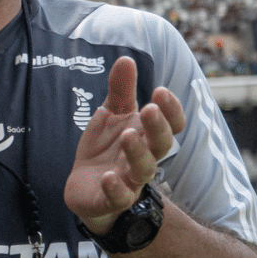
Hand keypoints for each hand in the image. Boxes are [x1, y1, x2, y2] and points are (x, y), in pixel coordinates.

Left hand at [64, 57, 184, 230]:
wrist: (86, 187)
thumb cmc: (106, 149)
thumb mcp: (111, 116)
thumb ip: (120, 91)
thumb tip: (126, 58)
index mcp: (147, 137)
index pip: (170, 125)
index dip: (171, 110)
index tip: (160, 90)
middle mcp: (143, 159)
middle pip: (161, 145)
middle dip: (157, 127)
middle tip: (149, 109)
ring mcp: (129, 180)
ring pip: (142, 170)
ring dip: (137, 153)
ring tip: (127, 136)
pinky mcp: (110, 199)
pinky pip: (118, 196)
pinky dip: (115, 188)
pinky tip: (108, 177)